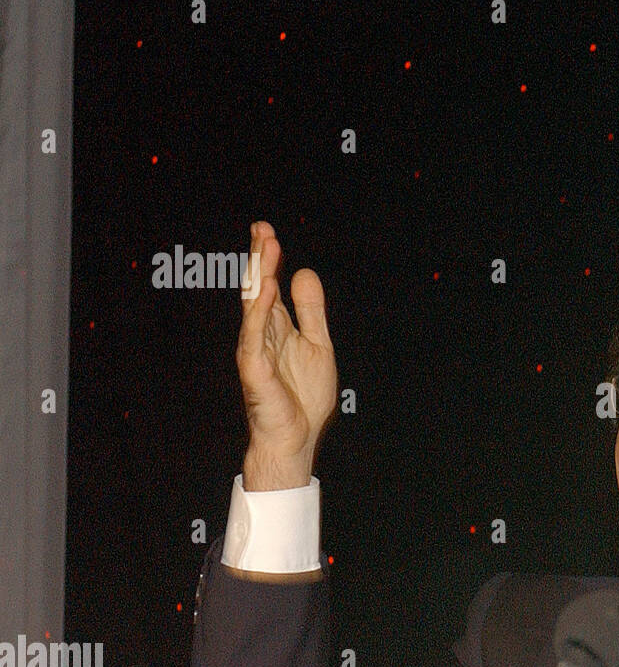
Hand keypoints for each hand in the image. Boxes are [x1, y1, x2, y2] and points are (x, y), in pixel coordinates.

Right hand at [237, 221, 337, 489]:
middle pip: (257, 289)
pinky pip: (254, 335)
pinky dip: (259, 311)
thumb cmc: (304, 397)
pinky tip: (267, 289)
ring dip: (260, 276)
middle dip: (259, 259)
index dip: (267, 259)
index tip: (266, 231)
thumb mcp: (317, 344)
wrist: (298, 438)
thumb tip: (303, 272)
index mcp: (276, 328)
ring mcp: (255, 350)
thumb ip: (311, 311)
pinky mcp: (254, 369)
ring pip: (253, 306)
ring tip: (267, 248)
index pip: (268, 286)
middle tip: (262, 228)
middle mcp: (261, 335)